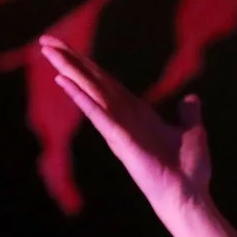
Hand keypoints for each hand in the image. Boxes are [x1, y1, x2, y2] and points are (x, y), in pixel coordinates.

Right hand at [36, 34, 210, 211]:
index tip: (66, 47)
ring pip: (90, 92)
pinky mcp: (121, 141)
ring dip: (69, 71)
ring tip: (48, 51)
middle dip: (69, 61)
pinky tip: (64, 81)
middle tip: (45, 40)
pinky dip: (82, 98)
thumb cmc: (189, 171)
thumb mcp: (191, 132)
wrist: (189, 196)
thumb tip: (191, 99)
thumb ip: (188, 114)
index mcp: (136, 113)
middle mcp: (123, 118)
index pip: (106, 82)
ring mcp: (119, 129)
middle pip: (92, 82)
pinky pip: (98, 115)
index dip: (87, 63)